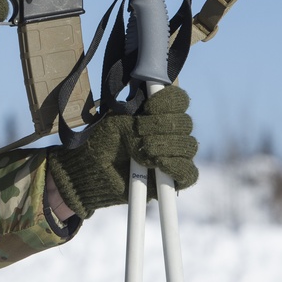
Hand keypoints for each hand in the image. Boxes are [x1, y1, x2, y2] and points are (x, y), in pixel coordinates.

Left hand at [46, 85, 198, 218]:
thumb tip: (155, 113)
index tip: (150, 106)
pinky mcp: (173, 180)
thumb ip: (137, 115)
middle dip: (162, 125)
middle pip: (185, 123)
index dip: (169, 100)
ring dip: (167, 145)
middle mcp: (169, 133)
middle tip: (139, 130)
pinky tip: (160, 163)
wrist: (92, 172)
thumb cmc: (102, 143)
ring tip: (144, 149)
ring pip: (188, 146)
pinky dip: (177, 166)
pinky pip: (189, 173)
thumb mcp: (116, 123)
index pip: (179, 100)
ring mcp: (173, 156)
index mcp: (157, 113)